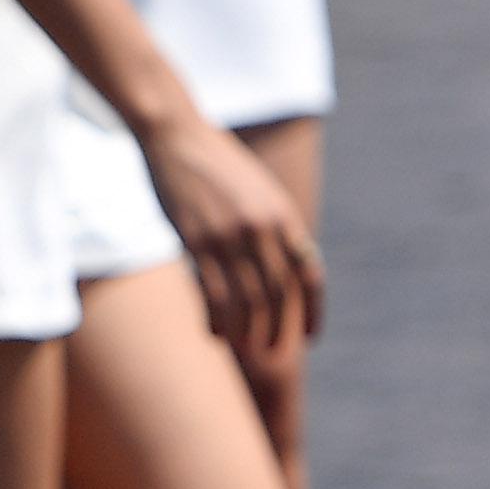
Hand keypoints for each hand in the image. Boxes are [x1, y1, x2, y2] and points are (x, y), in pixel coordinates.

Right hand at [138, 114, 325, 352]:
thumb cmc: (215, 164)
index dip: (312, 309)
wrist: (177, 136)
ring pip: (247, 299)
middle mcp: (263, 229)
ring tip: (244, 348)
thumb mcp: (257, 192)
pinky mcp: (197, 241)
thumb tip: (280, 264)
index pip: (308, 274)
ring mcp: (229, 236)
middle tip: (273, 352)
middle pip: (279, 293)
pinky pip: (213, 293)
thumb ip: (271, 226)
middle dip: (279, 328)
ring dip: (248, 331)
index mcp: (284, 216)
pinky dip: (217, 319)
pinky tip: (215, 334)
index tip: (310, 336)